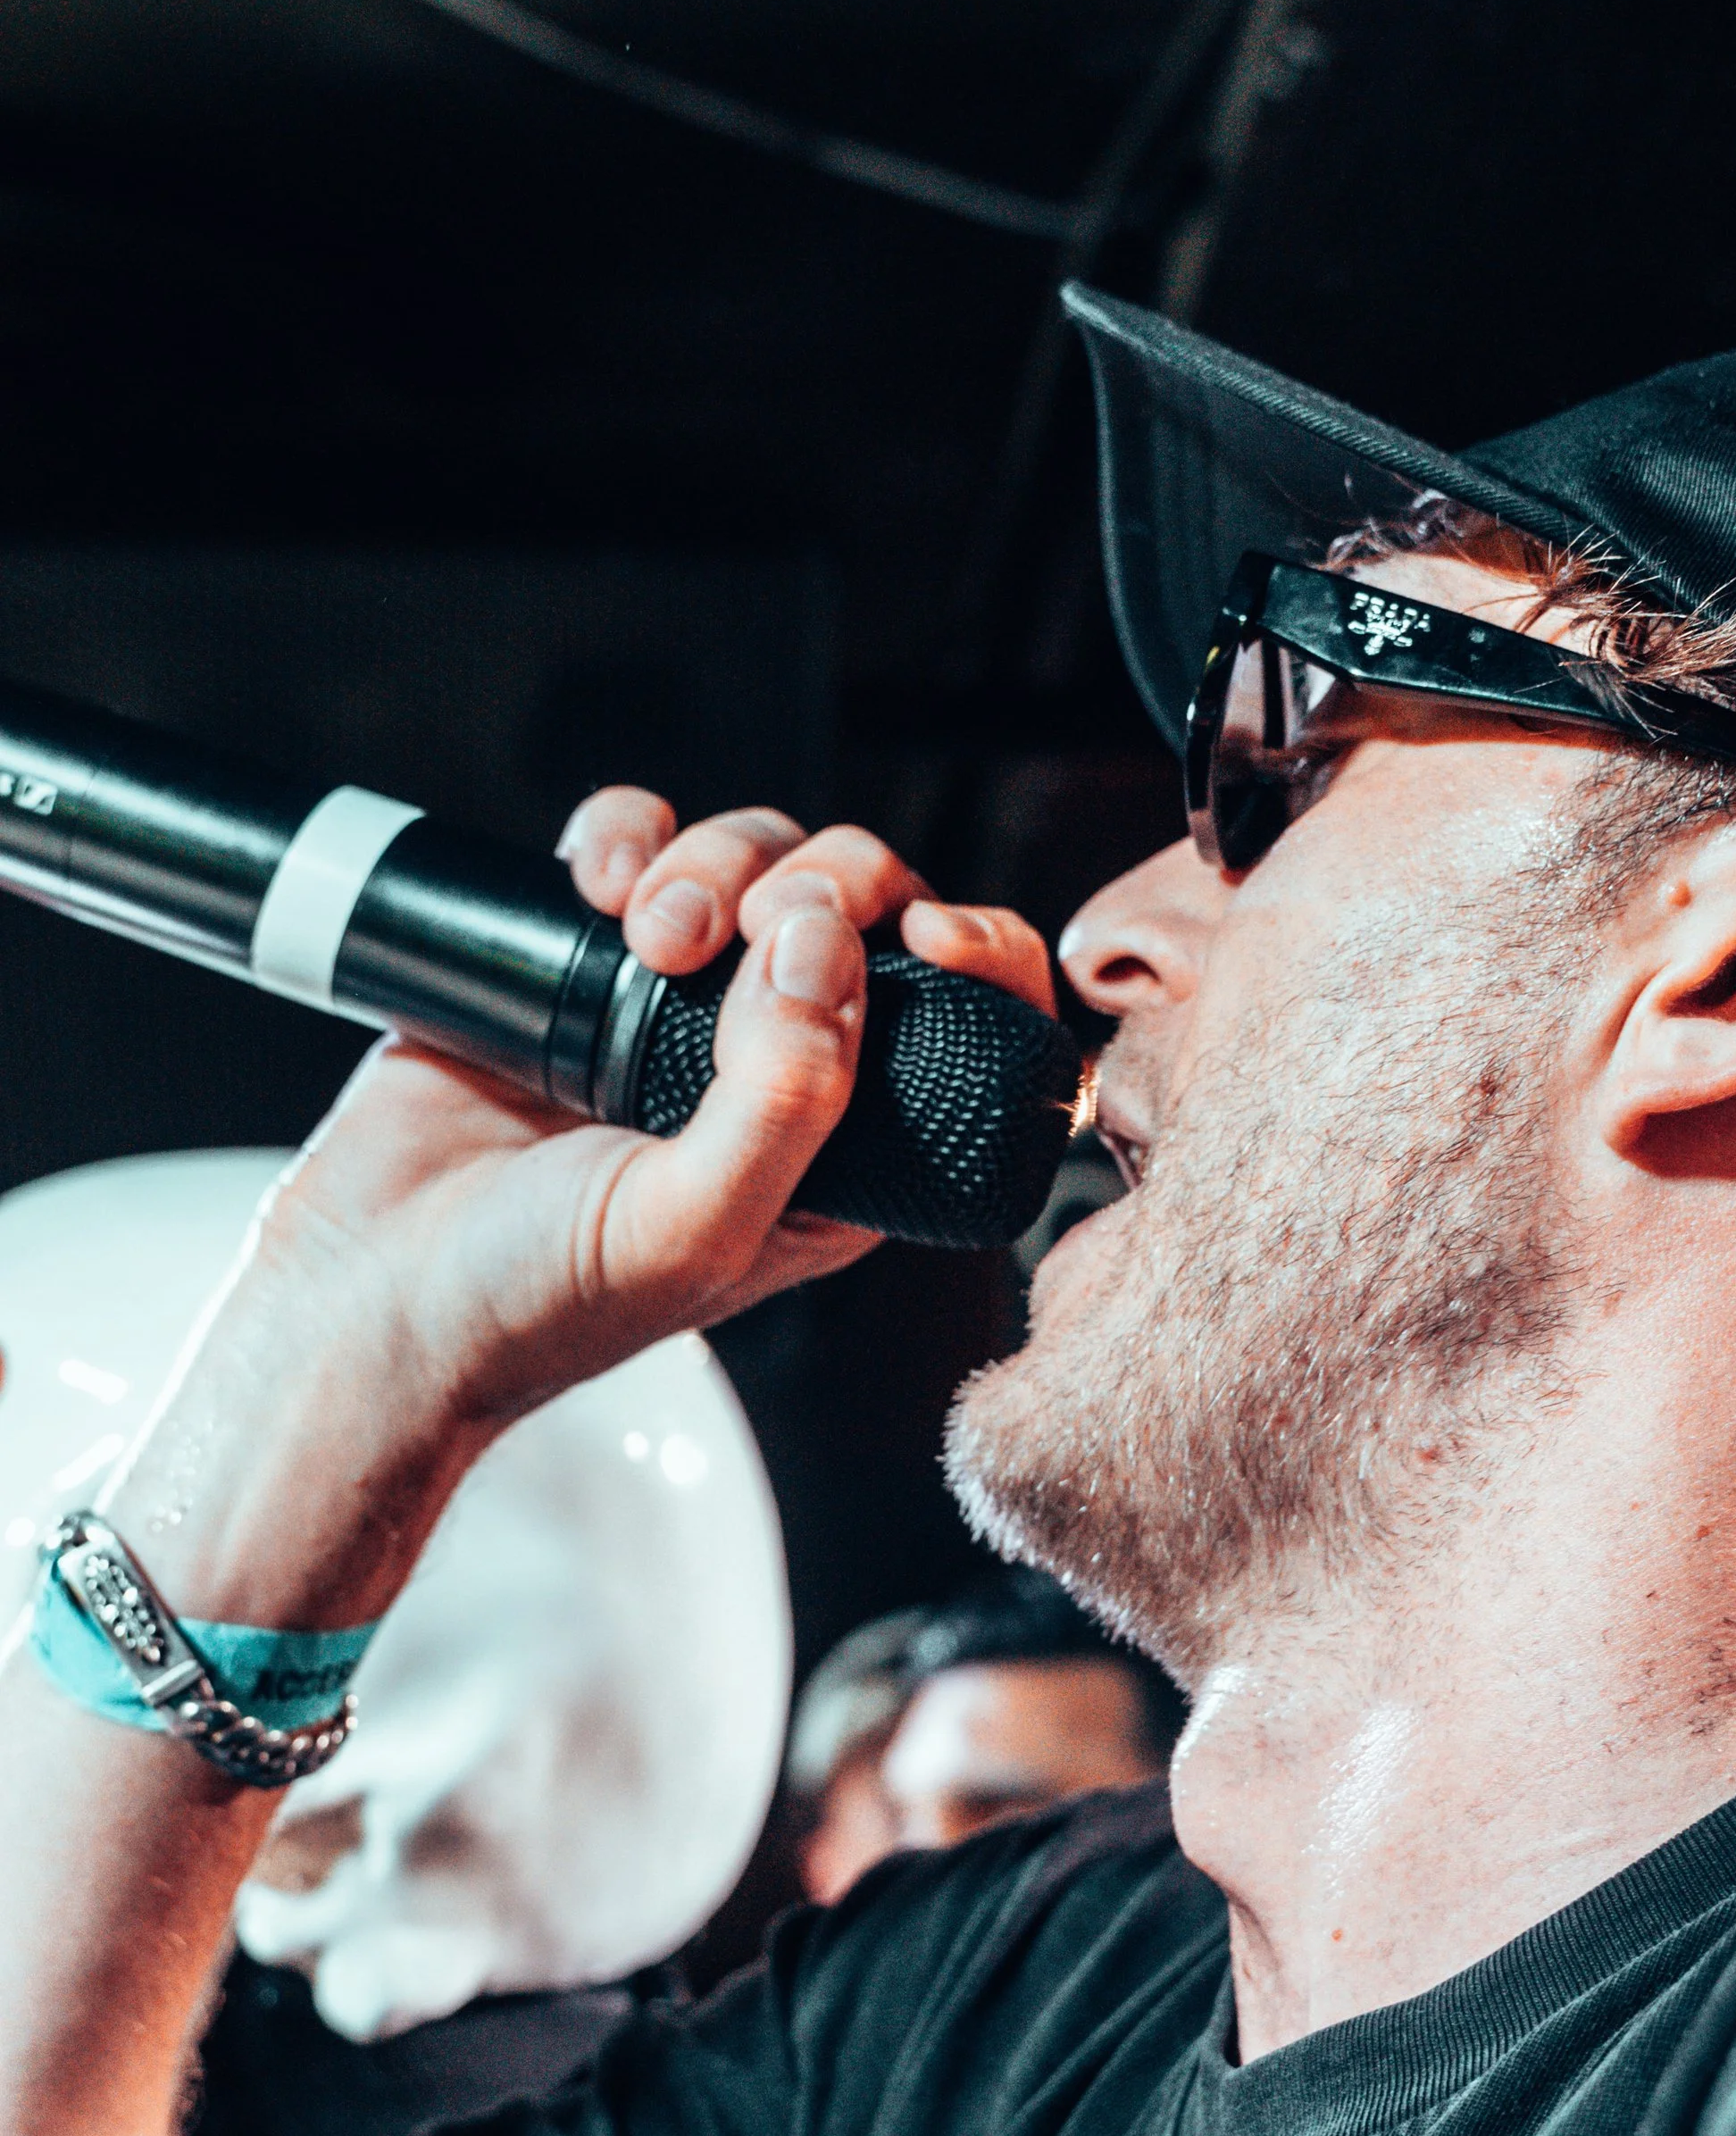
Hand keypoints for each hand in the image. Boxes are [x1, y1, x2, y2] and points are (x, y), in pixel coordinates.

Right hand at [109, 795, 1053, 1622]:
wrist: (361, 1299)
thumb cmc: (533, 1304)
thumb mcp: (694, 1227)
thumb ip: (787, 1098)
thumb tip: (827, 944)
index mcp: (842, 1150)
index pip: (961, 1022)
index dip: (974, 951)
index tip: (925, 930)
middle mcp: (772, 1069)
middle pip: (858, 908)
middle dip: (819, 882)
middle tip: (742, 929)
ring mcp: (675, 1009)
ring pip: (755, 859)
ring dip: (717, 858)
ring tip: (645, 931)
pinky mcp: (578, 962)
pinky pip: (639, 844)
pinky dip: (627, 832)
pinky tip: (591, 883)